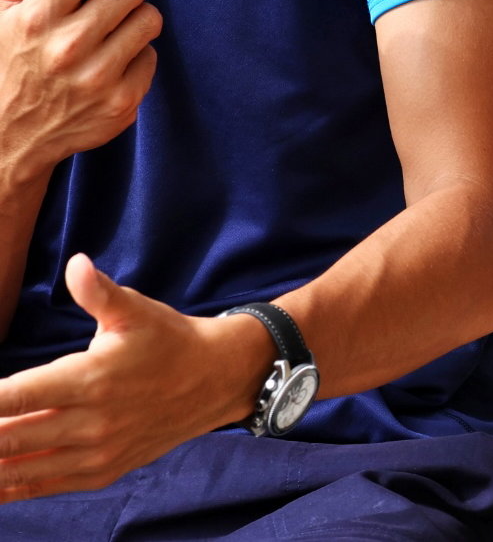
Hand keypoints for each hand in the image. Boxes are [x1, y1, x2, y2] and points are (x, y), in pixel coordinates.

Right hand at [0, 0, 161, 176]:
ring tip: (110, 29)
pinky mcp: (121, 103)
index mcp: (36, 18)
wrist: (6, 140)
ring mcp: (98, 78)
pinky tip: (110, 62)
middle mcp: (68, 47)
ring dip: (133, 19)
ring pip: (149, 18)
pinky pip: (151, 56)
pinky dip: (135, 56)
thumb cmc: (4, 68)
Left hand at [0, 254, 272, 501]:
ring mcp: (96, 451)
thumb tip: (76, 263)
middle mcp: (90, 421)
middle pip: (10, 436)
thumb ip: (98, 292)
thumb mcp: (136, 309)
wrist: (215, 378)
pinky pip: (45, 485)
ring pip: (21, 466)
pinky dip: (11, 486)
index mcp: (92, 377)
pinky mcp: (102, 470)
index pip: (16, 394)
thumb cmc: (169, 339)